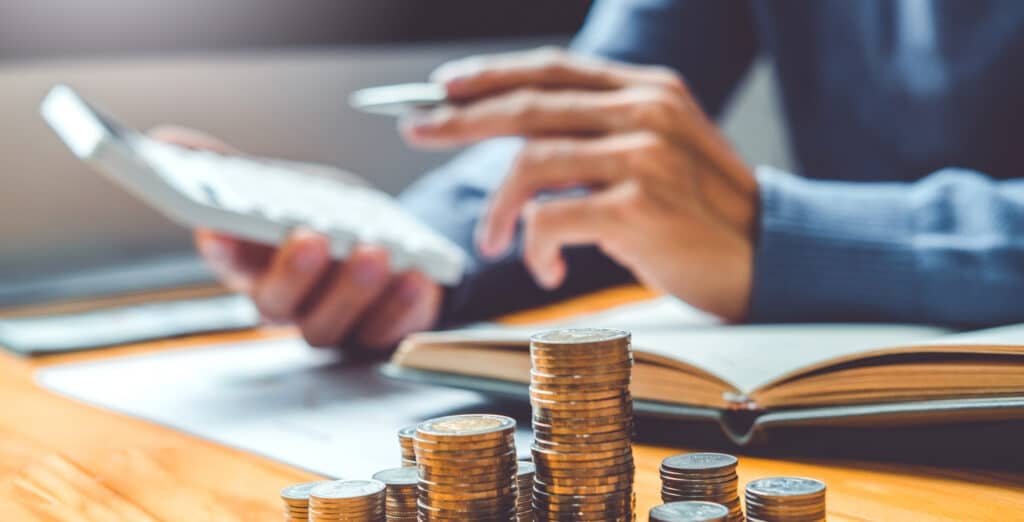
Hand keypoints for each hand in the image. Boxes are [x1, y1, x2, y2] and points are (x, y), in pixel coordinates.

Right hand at [150, 126, 441, 348]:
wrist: (387, 249)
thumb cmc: (322, 220)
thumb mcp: (282, 188)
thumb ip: (231, 170)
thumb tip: (167, 140)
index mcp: (253, 266)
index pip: (226, 261)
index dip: (220, 247)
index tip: (220, 227)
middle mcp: (287, 304)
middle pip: (276, 304)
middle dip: (293, 272)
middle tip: (313, 237)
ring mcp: (332, 324)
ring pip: (329, 324)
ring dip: (352, 289)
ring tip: (374, 251)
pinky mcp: (377, 334)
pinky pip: (386, 332)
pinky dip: (402, 305)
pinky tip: (416, 276)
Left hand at [401, 48, 757, 320]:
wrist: (768, 261)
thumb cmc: (701, 216)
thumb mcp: (657, 154)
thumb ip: (599, 137)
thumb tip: (521, 144)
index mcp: (647, 91)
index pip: (552, 70)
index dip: (491, 74)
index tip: (443, 86)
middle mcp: (646, 111)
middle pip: (527, 104)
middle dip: (460, 118)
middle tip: (418, 130)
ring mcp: (644, 155)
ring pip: (530, 162)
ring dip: (499, 208)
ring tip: (493, 240)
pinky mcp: (639, 206)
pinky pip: (551, 218)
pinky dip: (533, 247)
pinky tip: (543, 269)